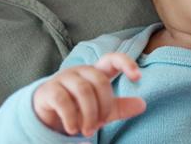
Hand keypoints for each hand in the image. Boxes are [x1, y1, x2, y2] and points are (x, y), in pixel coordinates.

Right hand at [31, 53, 146, 136]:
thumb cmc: (79, 108)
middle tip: (99, 125)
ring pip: (83, 90)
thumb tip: (142, 105)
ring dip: (89, 114)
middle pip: (99, 81)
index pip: (112, 59)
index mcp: (96, 72)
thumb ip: (121, 107)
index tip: (137, 77)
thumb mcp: (103, 110)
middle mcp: (80, 71)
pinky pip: (63, 100)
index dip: (126, 63)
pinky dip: (71, 119)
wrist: (48, 116)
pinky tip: (73, 129)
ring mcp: (63, 78)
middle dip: (103, 106)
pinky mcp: (49, 90)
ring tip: (88, 131)